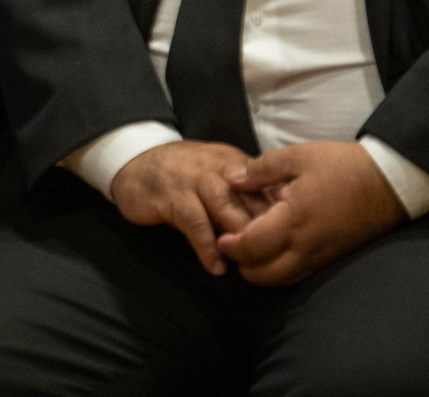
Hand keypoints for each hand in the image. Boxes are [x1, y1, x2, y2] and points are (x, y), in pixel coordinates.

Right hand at [109, 140, 268, 274]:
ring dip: (239, 238)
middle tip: (274, 260)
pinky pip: (195, 223)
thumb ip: (244, 197)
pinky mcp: (171, 195)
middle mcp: (218, 168)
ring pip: (226, 206)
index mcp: (236, 164)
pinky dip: (207, 247)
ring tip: (247, 264)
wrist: (135, 162)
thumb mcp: (217, 178)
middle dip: (266, 230)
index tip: (293, 243)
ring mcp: (194, 180)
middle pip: (251, 198)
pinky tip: (216, 267)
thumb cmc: (183, 175)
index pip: (269, 188)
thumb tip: (280, 225)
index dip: (283, 216)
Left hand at [215, 141, 406, 286]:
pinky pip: (299, 275)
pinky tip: (276, 248)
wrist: (388, 182)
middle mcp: (305, 247)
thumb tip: (234, 180)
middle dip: (242, 264)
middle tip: (232, 243)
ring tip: (252, 247)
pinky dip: (281, 269)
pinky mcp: (331, 258)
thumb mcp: (298, 156)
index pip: (251, 247)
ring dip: (261, 270)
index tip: (219, 235)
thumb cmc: (342, 166)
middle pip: (262, 275)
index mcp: (293, 221)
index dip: (230, 245)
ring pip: (281, 280)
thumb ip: (261, 170)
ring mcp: (320, 257)